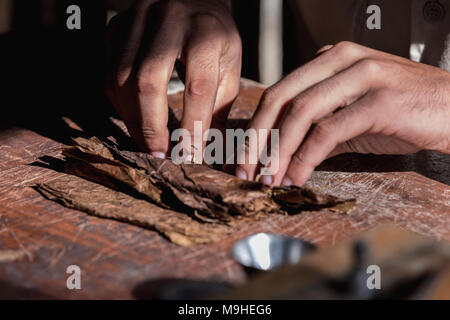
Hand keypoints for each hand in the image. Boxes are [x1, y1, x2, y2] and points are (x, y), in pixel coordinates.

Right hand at [106, 0, 240, 157]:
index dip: (192, 127)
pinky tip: (133, 117)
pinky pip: (109, 71)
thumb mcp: (229, 67)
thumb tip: (210, 150)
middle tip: (158, 154)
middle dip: (151, 126)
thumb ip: (220, 107)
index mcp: (206, 33)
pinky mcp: (117, 26)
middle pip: (149, 81)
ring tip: (145, 142)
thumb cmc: (215, 37)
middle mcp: (170, 21)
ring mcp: (138, 20)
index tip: (189, 155)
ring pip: (122, 78)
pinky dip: (119, 102)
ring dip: (132, 118)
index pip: (197, 88)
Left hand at [236, 42, 449, 185]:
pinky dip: (306, 158)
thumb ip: (317, 127)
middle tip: (244, 171)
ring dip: (278, 152)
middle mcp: (341, 59)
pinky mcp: (379, 100)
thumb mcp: (351, 117)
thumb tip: (280, 154)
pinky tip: (297, 177)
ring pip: (301, 113)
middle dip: (257, 139)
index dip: (257, 127)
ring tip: (267, 179)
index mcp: (330, 59)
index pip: (279, 92)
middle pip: (280, 98)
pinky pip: (328, 131)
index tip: (244, 158)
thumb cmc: (404, 115)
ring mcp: (361, 75)